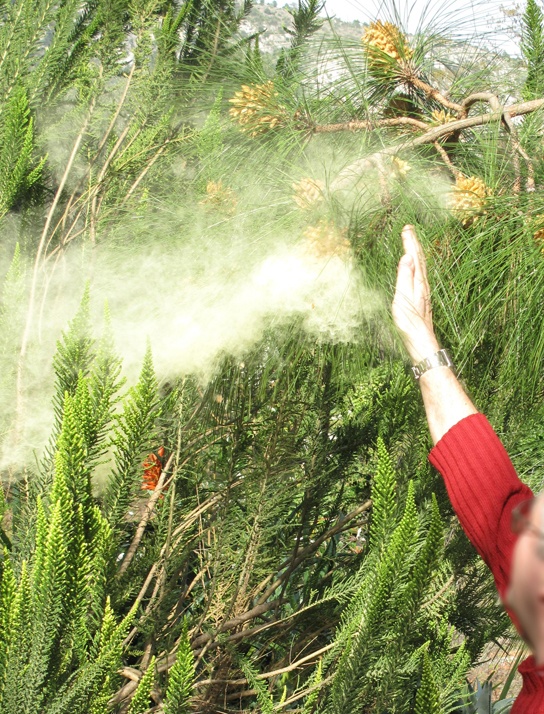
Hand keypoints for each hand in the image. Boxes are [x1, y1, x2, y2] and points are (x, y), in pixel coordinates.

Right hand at [392, 225, 439, 363]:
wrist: (421, 342)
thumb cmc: (410, 323)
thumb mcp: (403, 299)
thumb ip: (405, 277)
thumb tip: (407, 256)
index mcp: (419, 282)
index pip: (414, 256)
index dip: (410, 242)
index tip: (406, 227)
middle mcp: (423, 285)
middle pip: (419, 259)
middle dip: (414, 242)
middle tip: (408, 228)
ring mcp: (423, 292)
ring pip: (420, 266)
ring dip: (415, 252)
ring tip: (411, 242)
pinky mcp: (421, 298)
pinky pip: (419, 275)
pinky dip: (416, 265)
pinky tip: (414, 267)